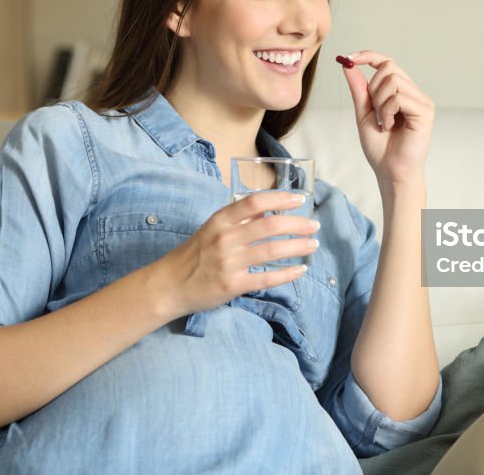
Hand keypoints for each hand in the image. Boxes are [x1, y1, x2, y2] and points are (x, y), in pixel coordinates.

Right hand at [158, 192, 318, 316]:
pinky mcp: (232, 285)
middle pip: (270, 226)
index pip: (254, 202)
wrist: (169, 285)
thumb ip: (238, 220)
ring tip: (312, 244)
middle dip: (298, 224)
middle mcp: (225, 238)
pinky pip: (267, 278)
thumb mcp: (212, 229)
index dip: (280, 198)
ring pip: (273, 251)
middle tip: (314, 225)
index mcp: (220, 220)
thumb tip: (270, 211)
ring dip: (298, 246)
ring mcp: (229, 262)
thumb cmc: (194, 255)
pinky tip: (300, 270)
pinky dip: (287, 274)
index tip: (299, 199)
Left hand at [337, 50, 434, 185]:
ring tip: (383, 122)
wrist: (389, 171)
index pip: (387, 62)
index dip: (368, 56)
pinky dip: (387, 111)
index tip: (347, 58)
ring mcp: (422, 101)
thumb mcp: (363, 113)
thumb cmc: (380, 147)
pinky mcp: (425, 111)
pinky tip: (389, 126)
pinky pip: (399, 97)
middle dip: (373, 88)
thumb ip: (359, 89)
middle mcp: (414, 93)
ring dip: (380, 102)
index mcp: (401, 92)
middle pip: (389, 67)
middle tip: (375, 112)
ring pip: (393, 80)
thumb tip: (348, 65)